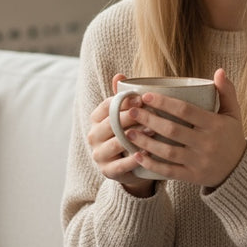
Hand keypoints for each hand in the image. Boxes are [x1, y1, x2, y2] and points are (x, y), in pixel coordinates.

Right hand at [87, 74, 154, 196]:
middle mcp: (93, 135)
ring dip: (134, 136)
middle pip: (110, 123)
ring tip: (152, 131)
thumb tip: (120, 75)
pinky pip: (120, 164)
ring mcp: (98, 154)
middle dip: (130, 117)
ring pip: (115, 143)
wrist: (132, 166)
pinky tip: (147, 152)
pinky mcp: (107, 171)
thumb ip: (123, 97)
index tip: (142, 98)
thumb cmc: (131, 133)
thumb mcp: (127, 115)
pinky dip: (134, 158)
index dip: (124, 102)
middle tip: (149, 112)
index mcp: (96, 119)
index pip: (106, 106)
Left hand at [124, 68, 246, 187]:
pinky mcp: (192, 177)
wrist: (239, 170)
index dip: (165, 103)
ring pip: (167, 152)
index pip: (186, 111)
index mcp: (214, 125)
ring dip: (146, 142)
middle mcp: (206, 144)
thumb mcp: (233, 113)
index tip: (146, 95)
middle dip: (150, 120)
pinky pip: (168, 171)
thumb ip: (226, 92)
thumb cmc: (231, 136)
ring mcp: (198, 162)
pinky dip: (151, 164)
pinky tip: (136, 156)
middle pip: (172, 131)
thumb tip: (219, 71)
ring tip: (128, 132)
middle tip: (132, 111)